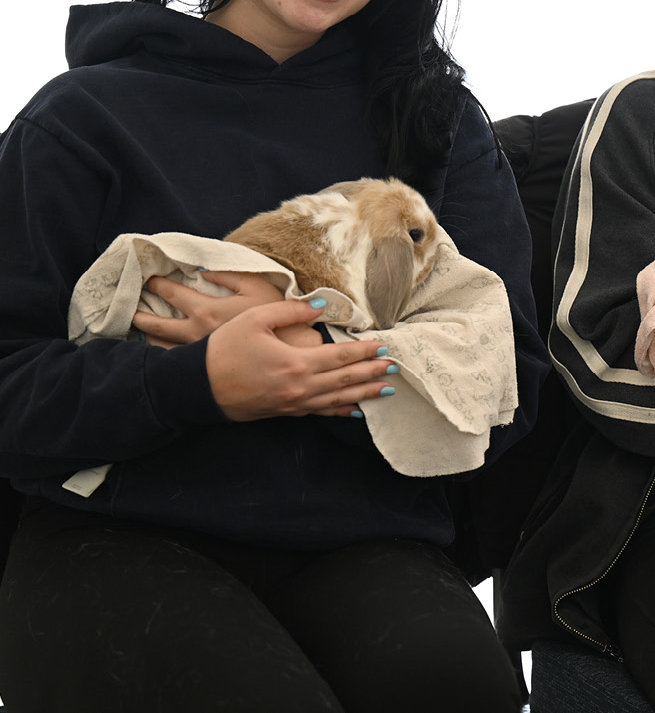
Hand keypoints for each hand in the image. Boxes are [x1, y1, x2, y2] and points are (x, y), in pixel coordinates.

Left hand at [134, 271, 319, 347]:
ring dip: (146, 336)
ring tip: (138, 330)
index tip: (148, 278)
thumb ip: (229, 275)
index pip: (172, 294)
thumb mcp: (257, 288)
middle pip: (155, 324)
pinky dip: (159, 355)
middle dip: (139, 314)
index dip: (158, 284)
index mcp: (206, 310)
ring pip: (159, 346)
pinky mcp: (202, 368)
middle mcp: (194, 333)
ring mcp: (196, 353)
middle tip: (129, 306)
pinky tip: (156, 351)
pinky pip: (172, 361)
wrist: (291, 353)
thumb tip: (204, 271)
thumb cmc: (277, 318)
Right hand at [205, 298, 395, 421]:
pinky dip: (341, 411)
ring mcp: (293, 403)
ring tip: (387, 391)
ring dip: (364, 394)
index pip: (341, 356)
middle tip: (396, 369)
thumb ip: (291, 311)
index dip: (364, 351)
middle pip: (346, 380)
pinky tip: (355, 412)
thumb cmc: (222, 350)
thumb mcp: (254, 319)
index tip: (383, 346)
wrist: (195, 388)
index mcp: (296, 363)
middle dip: (372, 373)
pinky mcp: (284, 412)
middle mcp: (300, 387)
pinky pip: (320, 413)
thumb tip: (321, 306)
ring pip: (338, 400)